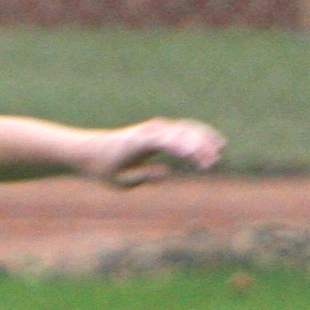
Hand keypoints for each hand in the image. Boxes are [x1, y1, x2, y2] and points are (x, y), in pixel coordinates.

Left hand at [98, 119, 224, 187]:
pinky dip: (199, 134)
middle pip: (180, 133)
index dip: (186, 148)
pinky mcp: (159, 131)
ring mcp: (156, 128)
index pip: (168, 141)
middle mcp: (150, 130)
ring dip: (203, 139)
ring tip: (219, 152)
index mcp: (140, 141)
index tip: (200, 159)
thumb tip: (167, 172)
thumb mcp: (120, 181)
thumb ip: (143, 177)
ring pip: (185, 128)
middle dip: (198, 146)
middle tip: (213, 162)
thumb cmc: (104, 168)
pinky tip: (215, 142)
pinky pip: (183, 129)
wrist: (90, 150)